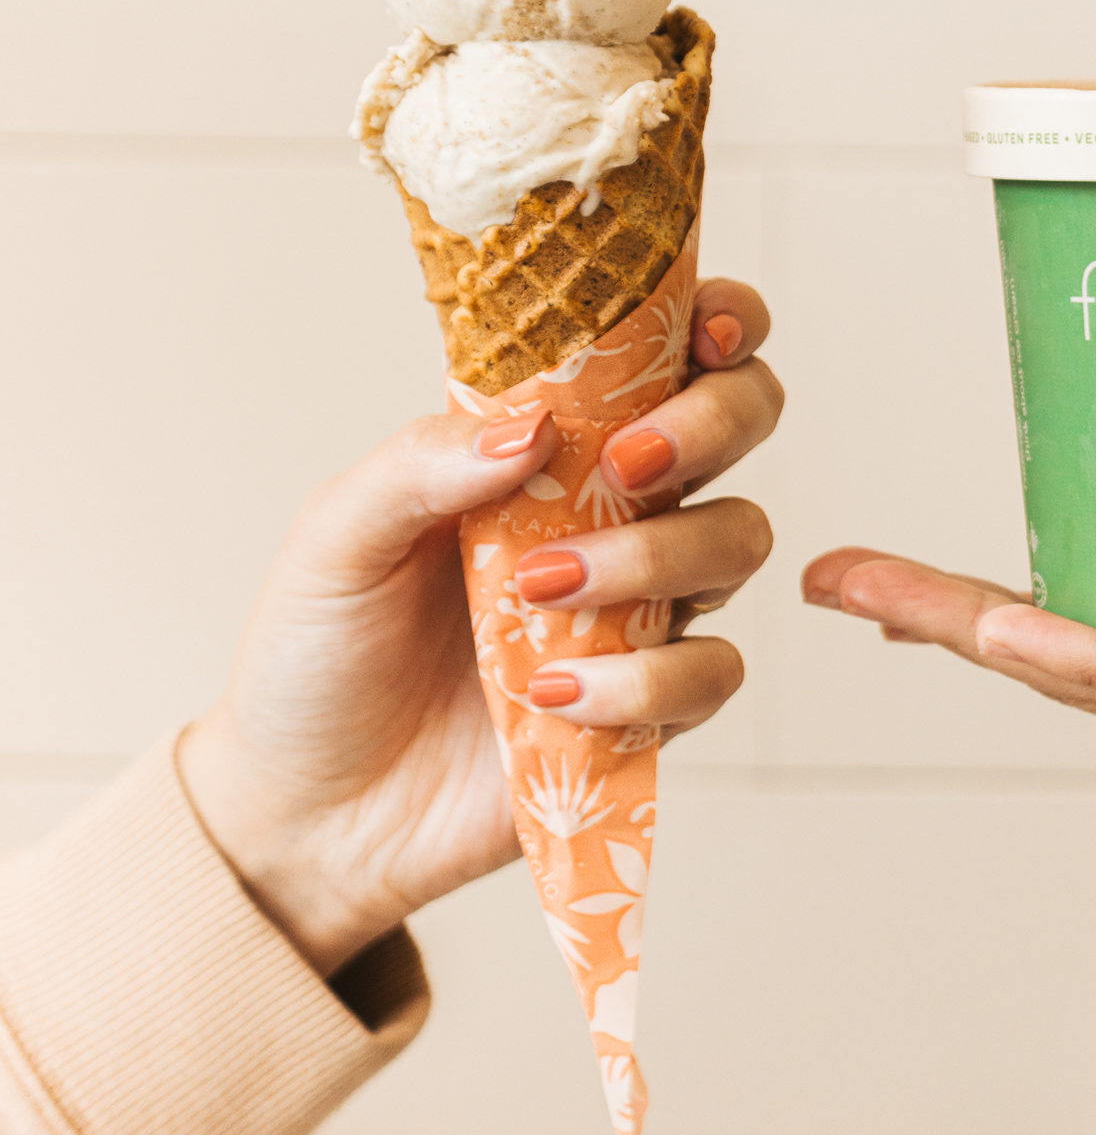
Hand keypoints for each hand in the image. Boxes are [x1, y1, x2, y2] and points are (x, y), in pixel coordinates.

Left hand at [180, 280, 781, 977]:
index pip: (668, 350)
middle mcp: (615, 507)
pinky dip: (642, 682)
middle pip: (744, 422)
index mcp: (547, 442)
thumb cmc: (319, 658)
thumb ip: (423, 464)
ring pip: (739, 540)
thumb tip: (534, 425)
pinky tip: (553, 696)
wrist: (311, 813)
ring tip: (540, 597)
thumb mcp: (336, 539)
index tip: (709, 335)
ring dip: (656, 559)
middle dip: (713, 423)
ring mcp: (644, 604)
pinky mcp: (654, 702)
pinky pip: (709, 673)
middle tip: (626, 467)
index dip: (721, 321)